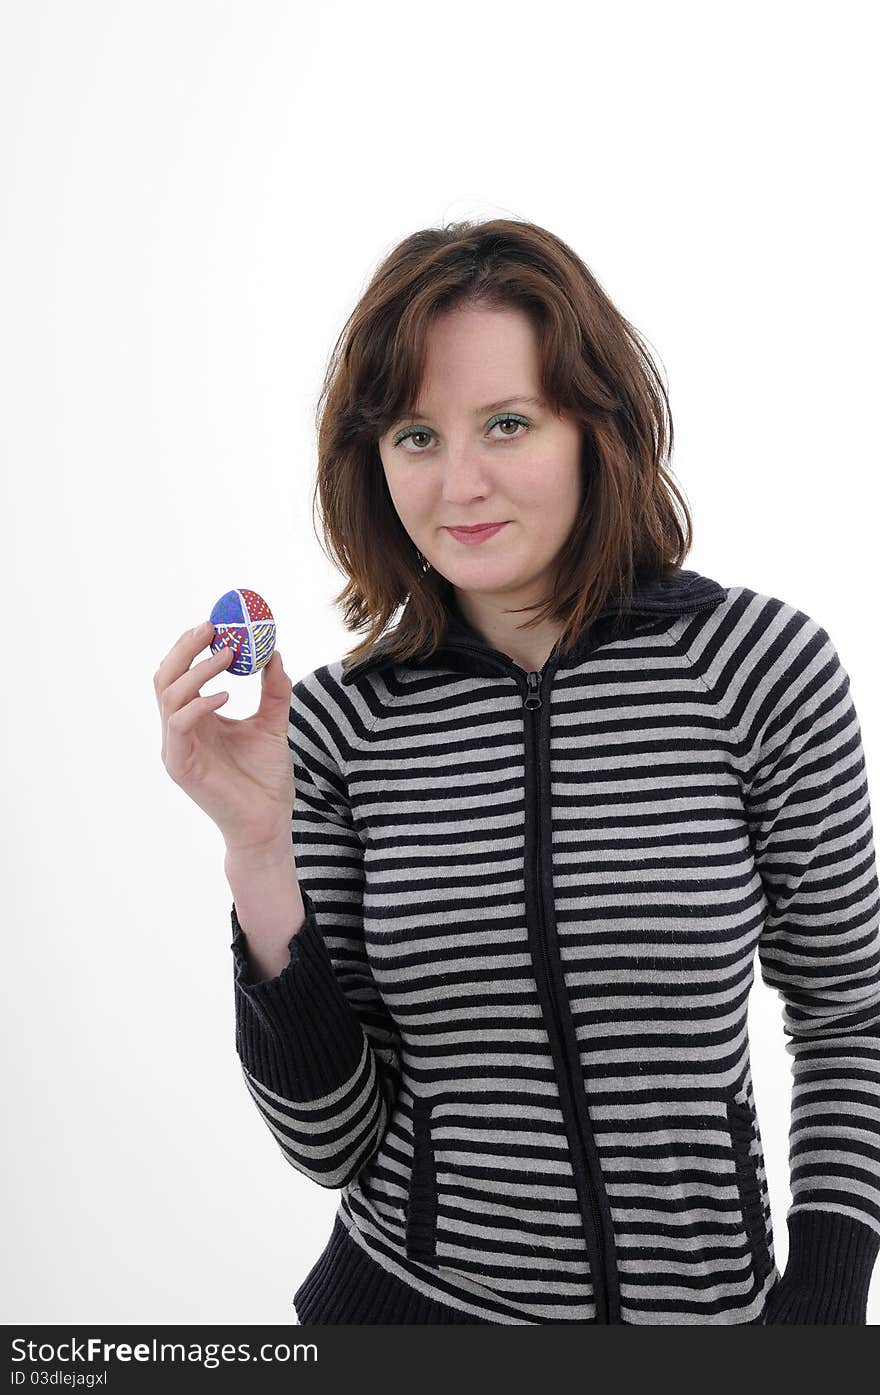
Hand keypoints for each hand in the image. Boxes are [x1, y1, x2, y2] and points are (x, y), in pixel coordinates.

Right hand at [154, 621, 294, 853]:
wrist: (267, 823)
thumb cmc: (265, 779)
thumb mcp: (273, 725)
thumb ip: (273, 691)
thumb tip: (275, 654)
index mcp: (198, 718)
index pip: (182, 672)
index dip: (193, 645)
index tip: (218, 623)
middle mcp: (181, 729)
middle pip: (165, 677)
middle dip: (185, 648)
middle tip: (213, 628)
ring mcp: (176, 747)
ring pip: (168, 695)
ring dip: (196, 670)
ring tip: (227, 656)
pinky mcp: (179, 765)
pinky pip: (179, 724)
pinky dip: (199, 704)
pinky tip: (226, 695)